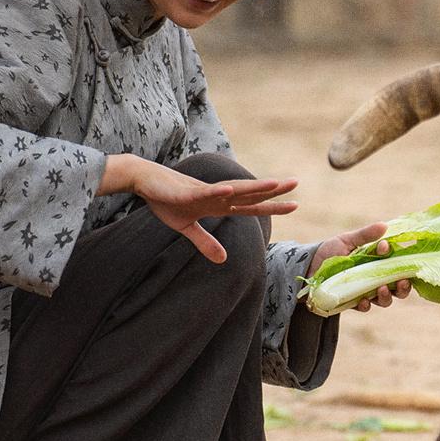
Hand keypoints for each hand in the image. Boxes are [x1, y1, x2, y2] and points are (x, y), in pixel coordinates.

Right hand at [100, 154, 296, 263]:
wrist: (143, 181)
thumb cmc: (165, 200)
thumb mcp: (186, 227)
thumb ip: (205, 242)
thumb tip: (223, 259)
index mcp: (219, 205)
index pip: (251, 206)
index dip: (272, 206)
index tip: (294, 205)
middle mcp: (217, 195)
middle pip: (250, 193)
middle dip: (273, 190)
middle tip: (296, 183)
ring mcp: (203, 191)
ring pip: (234, 189)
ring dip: (253, 186)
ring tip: (274, 183)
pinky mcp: (187, 191)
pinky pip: (206, 192)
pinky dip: (219, 191)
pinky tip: (232, 190)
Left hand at [308, 222, 412, 312]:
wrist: (306, 267)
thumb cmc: (328, 252)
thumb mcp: (347, 240)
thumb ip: (365, 235)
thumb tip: (385, 225)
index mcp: (377, 263)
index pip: (398, 266)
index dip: (402, 263)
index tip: (388, 251)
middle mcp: (374, 279)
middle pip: (398, 288)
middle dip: (404, 287)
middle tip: (402, 282)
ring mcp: (364, 292)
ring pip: (384, 300)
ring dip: (387, 296)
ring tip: (382, 289)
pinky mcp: (351, 303)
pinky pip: (364, 307)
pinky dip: (365, 305)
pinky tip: (363, 300)